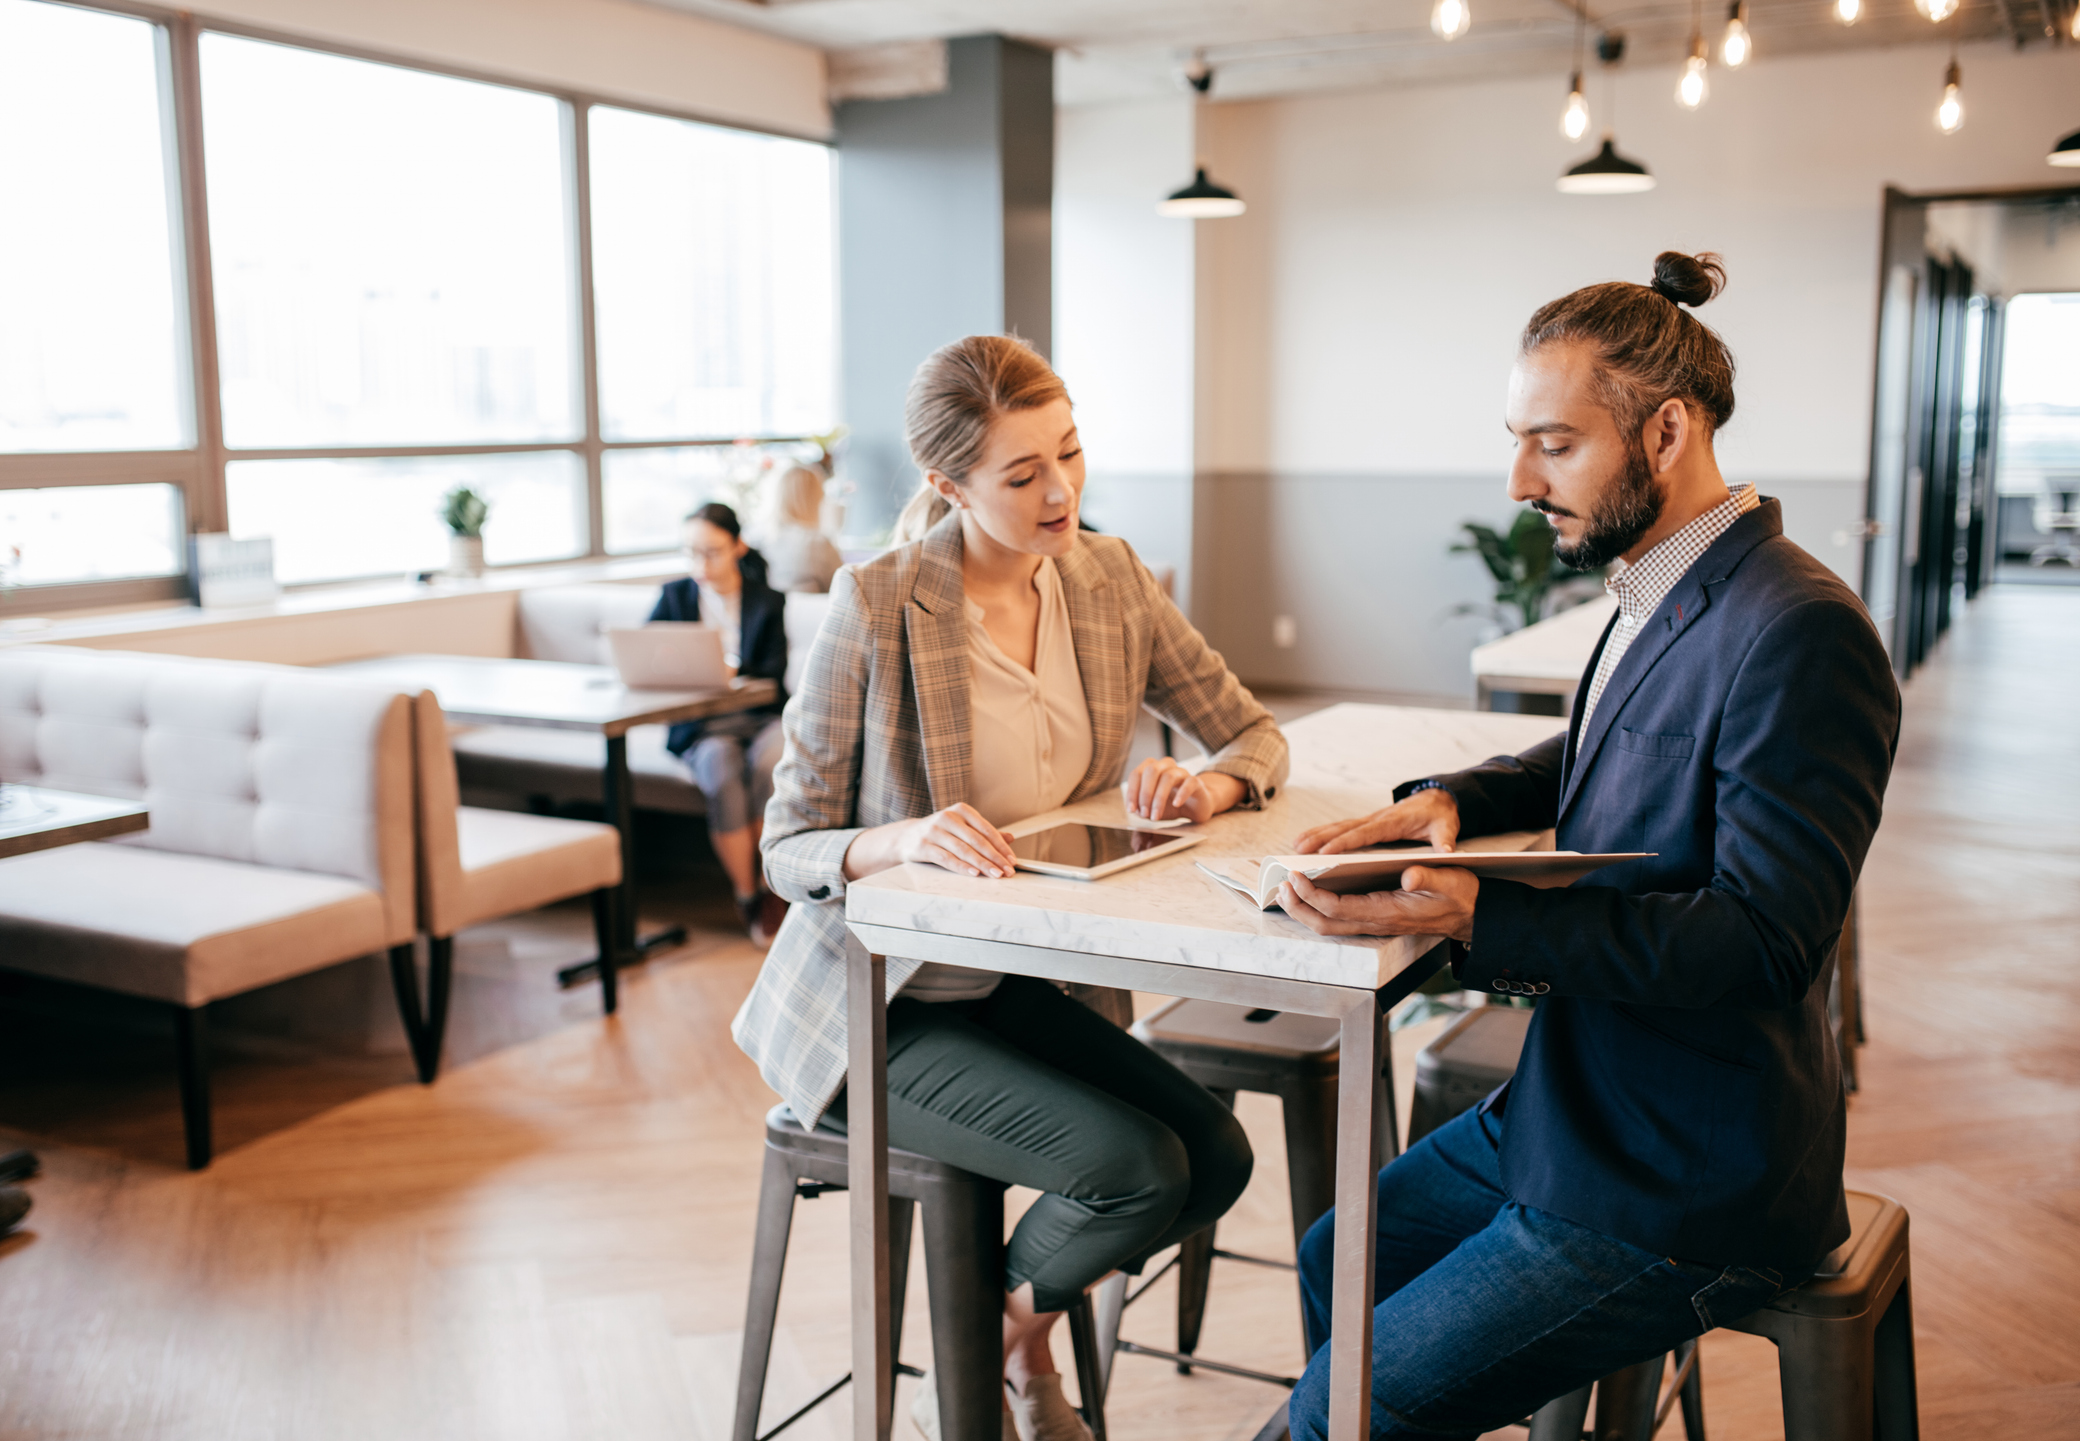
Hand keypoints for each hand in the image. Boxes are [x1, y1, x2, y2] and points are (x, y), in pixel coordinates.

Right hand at [899, 803, 1017, 878]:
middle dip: (995, 858)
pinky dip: (961, 867)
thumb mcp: (962, 828)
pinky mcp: (923, 845)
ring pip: (963, 850)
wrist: (906, 837)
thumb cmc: (940, 833)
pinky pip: (946, 858)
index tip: (1012, 860)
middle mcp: (947, 817)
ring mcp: (934, 831)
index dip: (1001, 846)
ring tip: (995, 874)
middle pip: (977, 840)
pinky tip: (974, 873)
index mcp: (961, 811)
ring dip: (982, 864)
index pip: (986, 829)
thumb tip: (1011, 838)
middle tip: (1008, 871)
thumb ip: (984, 833)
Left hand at [1121, 758, 1245, 823]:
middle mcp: (1166, 766)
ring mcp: (1182, 772)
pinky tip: (1176, 805)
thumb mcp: (1153, 808)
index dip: (1132, 792)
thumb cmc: (1171, 804)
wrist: (1196, 806)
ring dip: (1159, 798)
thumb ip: (1142, 808)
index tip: (1131, 810)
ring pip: (1168, 777)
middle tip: (1145, 813)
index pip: (1137, 774)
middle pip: (1152, 771)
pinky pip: (1189, 783)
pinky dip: (1181, 794)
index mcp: (1152, 768)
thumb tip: (1135, 809)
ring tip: (1156, 816)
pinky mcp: (1196, 782)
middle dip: (1145, 794)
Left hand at [1276, 866, 1478, 943]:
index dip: (1312, 894)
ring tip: (1287, 889)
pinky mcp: (1374, 920)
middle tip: (1281, 885)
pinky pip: (1337, 920)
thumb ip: (1428, 876)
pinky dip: (1317, 908)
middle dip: (1298, 907)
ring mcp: (1373, 924)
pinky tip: (1309, 893)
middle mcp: (1375, 923)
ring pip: (1328, 926)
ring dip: (1304, 910)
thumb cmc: (1458, 895)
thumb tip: (1408, 874)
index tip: (1296, 875)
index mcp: (1387, 912)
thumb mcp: (1449, 879)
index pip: (1338, 908)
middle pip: (1324, 924)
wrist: (1470, 913)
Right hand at [1293, 786, 1459, 855]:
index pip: (1366, 833)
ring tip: (1295, 846)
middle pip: (1344, 828)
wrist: (1438, 798)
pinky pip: (1342, 828)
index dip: (1345, 842)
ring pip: (1339, 827)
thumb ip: (1445, 841)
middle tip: (1299, 849)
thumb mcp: (1447, 828)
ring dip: (1317, 835)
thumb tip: (1448, 853)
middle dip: (1321, 838)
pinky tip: (1308, 841)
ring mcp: (1370, 820)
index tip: (1326, 852)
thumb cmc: (1440, 816)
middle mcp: (1377, 819)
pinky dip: (1323, 833)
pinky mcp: (1368, 823)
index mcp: (1394, 823)